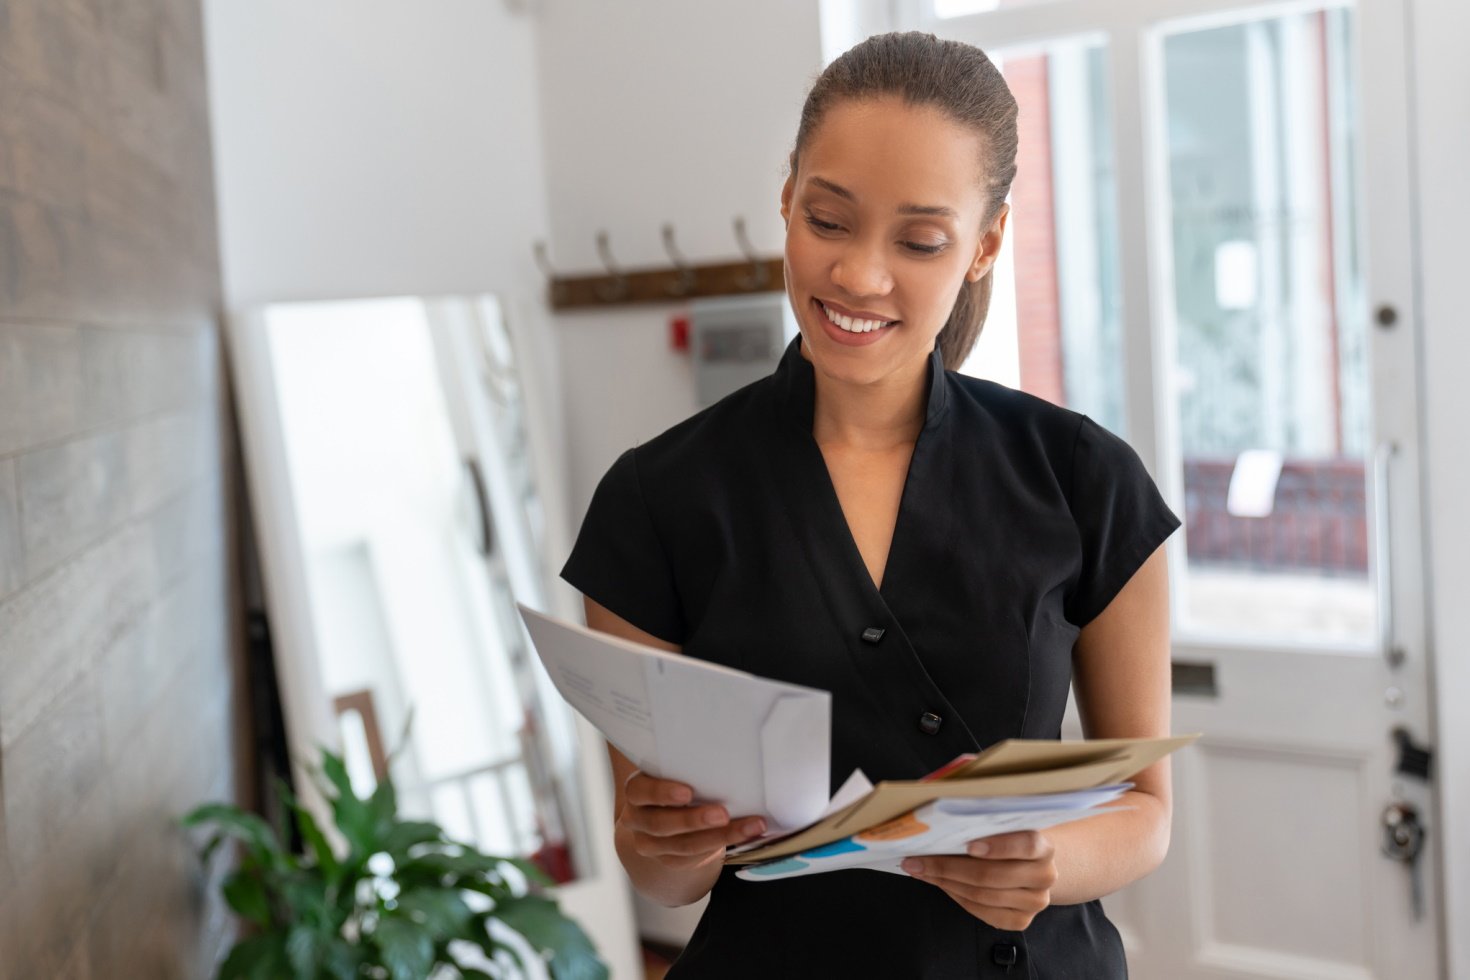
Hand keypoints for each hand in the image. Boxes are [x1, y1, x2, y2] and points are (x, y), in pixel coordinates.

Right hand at [618, 770, 767, 870]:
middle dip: (694, 820)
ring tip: (750, 827)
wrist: (667, 815)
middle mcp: (637, 820)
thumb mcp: (675, 771)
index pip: (640, 791)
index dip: (661, 793)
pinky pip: (696, 857)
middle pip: (661, 824)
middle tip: (723, 814)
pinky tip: (748, 835)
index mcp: (637, 791)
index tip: (688, 792)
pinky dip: (725, 845)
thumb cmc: (677, 780)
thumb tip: (730, 753)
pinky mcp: (670, 860)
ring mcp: (651, 844)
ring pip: (684, 845)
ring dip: (721, 836)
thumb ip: (687, 767)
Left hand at [901, 830, 1057, 930]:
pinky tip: (941, 883)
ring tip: (922, 870)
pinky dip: (957, 897)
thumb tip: (940, 823)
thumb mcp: (1005, 826)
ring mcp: (1035, 902)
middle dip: (949, 867)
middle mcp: (1044, 876)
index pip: (1027, 845)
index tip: (968, 844)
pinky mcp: (1021, 920)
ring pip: (983, 895)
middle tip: (919, 859)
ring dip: (946, 882)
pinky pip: (982, 912)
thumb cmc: (1010, 839)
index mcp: (1044, 847)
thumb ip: (985, 823)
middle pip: (994, 875)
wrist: (1032, 864)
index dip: (999, 846)